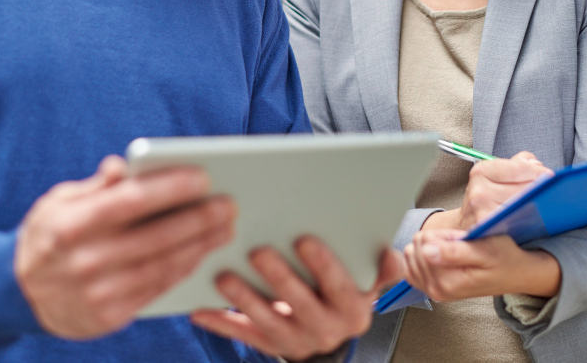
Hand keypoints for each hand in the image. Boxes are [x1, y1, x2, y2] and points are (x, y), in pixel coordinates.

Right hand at [15, 155, 235, 338]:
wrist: (19, 294)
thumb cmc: (49, 235)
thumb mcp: (58, 202)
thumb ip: (95, 185)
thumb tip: (124, 165)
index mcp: (69, 225)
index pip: (130, 201)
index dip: (169, 188)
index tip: (203, 176)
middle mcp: (83, 261)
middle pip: (155, 236)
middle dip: (198, 218)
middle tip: (229, 203)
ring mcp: (96, 293)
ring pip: (162, 265)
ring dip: (200, 245)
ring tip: (225, 227)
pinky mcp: (108, 317)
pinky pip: (156, 288)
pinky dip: (184, 268)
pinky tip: (203, 252)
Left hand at [190, 237, 402, 360]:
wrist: (330, 335)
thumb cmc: (346, 293)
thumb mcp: (369, 283)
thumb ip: (382, 268)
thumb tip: (387, 251)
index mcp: (353, 310)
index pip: (339, 287)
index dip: (323, 265)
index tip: (304, 240)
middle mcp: (325, 329)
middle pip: (300, 304)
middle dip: (279, 278)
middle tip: (258, 251)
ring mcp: (294, 340)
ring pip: (267, 321)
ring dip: (245, 299)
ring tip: (224, 276)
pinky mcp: (268, 345)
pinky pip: (242, 335)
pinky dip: (220, 323)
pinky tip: (199, 308)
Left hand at [403, 228, 560, 301]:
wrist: (514, 274)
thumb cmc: (503, 258)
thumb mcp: (484, 250)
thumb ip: (454, 251)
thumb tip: (426, 250)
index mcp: (448, 282)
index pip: (423, 243)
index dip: (442, 233)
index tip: (460, 238)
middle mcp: (437, 290)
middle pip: (414, 248)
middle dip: (435, 240)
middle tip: (459, 244)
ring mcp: (433, 291)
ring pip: (410, 255)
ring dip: (430, 247)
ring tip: (453, 250)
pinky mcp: (432, 288)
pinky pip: (411, 266)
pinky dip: (422, 255)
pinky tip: (440, 255)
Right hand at [423, 151, 552, 231]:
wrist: (465, 226)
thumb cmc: (484, 199)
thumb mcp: (494, 176)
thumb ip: (516, 165)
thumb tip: (535, 163)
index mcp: (481, 172)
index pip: (518, 168)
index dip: (538, 172)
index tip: (550, 176)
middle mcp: (479, 192)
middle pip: (523, 188)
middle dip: (540, 189)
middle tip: (551, 192)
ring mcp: (482, 213)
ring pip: (523, 206)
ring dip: (537, 205)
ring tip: (543, 204)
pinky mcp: (490, 231)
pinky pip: (517, 222)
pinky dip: (528, 219)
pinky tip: (532, 218)